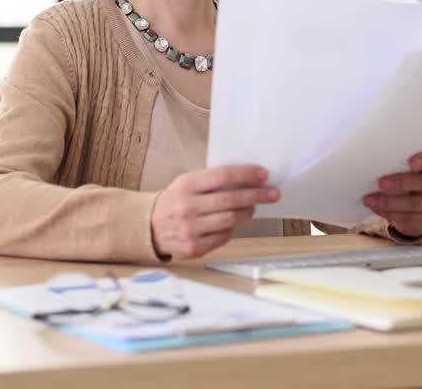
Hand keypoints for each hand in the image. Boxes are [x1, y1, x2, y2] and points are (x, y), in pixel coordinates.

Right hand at [151, 165, 279, 259]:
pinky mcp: (194, 247)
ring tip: (254, 207)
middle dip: (257, 195)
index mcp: (186, 185)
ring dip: (248, 212)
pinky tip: (231, 223)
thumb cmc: (175, 201)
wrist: (148, 227)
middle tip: (273, 193)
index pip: (223, 175)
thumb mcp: (186, 183)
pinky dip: (231, 229)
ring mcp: (191, 229)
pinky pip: (223, 237)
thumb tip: (247, 179)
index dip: (246, 174)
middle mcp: (188, 207)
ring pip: (231, 220)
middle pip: (232, 199)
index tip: (264, 174)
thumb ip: (211, 181)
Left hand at [363, 151, 421, 237]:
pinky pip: (410, 218)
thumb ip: (398, 167)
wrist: (420, 208)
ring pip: (414, 204)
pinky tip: (377, 209)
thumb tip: (373, 165)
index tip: (411, 162)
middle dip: (400, 182)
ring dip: (388, 202)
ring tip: (369, 200)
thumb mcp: (406, 172)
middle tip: (380, 183)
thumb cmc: (409, 182)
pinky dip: (391, 214)